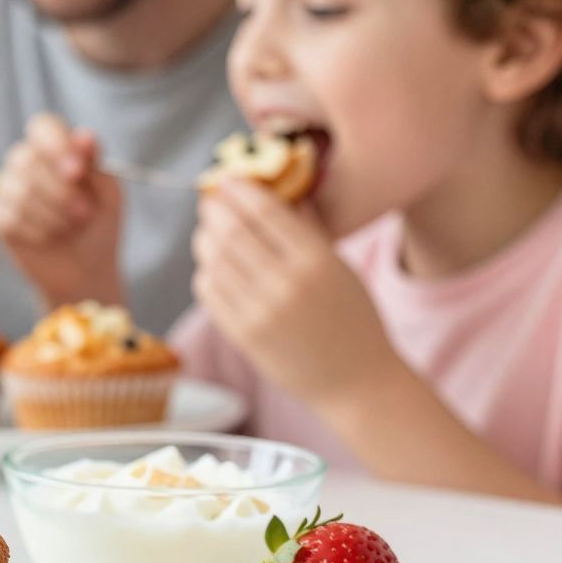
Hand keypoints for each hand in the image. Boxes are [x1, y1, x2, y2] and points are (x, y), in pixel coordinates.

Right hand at [0, 114, 124, 307]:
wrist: (87, 270)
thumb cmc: (98, 225)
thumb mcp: (108, 193)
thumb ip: (95, 164)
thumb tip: (83, 135)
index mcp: (54, 149)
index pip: (42, 127)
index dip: (56, 144)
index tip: (76, 171)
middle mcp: (25, 163)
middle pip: (27, 159)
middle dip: (60, 192)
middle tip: (84, 213)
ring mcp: (5, 189)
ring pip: (18, 190)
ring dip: (52, 215)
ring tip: (69, 228)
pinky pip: (9, 218)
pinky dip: (36, 232)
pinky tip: (48, 239)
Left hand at [191, 179, 401, 406]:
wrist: (357, 382)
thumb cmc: (354, 319)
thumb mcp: (340, 267)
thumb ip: (309, 228)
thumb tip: (283, 190)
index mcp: (316, 260)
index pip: (264, 212)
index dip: (239, 191)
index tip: (227, 180)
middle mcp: (286, 284)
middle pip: (232, 232)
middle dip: (215, 211)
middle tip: (210, 202)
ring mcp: (261, 312)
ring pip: (214, 261)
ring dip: (205, 239)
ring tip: (207, 231)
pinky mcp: (243, 336)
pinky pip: (210, 293)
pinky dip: (205, 272)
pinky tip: (211, 266)